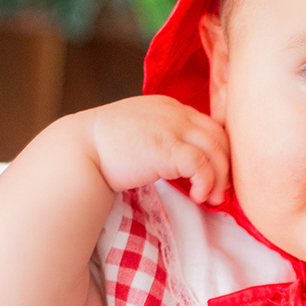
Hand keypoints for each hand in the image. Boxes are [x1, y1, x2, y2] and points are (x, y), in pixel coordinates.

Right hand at [78, 95, 228, 205]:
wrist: (80, 150)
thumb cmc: (106, 148)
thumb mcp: (142, 132)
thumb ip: (165, 137)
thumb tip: (184, 163)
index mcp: (170, 106)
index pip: (210, 126)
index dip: (219, 153)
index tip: (215, 176)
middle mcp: (175, 112)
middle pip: (219, 137)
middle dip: (225, 167)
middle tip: (218, 192)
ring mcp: (172, 127)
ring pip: (215, 151)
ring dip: (219, 179)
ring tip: (209, 199)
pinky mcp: (166, 147)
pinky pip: (201, 165)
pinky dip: (205, 183)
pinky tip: (196, 197)